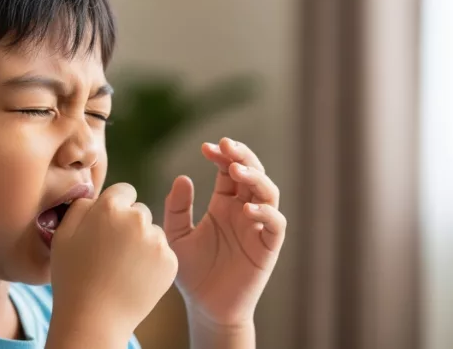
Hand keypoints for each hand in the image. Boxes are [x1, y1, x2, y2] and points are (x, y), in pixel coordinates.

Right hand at [48, 183, 177, 345]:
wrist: (94, 318)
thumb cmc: (73, 277)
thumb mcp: (63, 234)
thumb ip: (80, 206)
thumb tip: (95, 196)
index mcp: (109, 207)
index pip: (124, 191)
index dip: (115, 207)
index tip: (108, 225)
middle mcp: (137, 218)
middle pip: (140, 211)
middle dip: (129, 225)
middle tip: (112, 251)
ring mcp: (156, 240)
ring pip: (152, 232)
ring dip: (142, 244)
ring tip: (122, 268)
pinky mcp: (170, 261)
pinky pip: (163, 253)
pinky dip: (152, 263)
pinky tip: (134, 278)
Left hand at [163, 138, 285, 327]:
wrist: (206, 307)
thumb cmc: (192, 272)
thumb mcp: (176, 236)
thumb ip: (177, 208)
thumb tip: (182, 178)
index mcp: (223, 204)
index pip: (228, 170)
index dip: (221, 155)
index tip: (205, 147)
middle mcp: (243, 211)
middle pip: (252, 173)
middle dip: (242, 156)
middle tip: (226, 146)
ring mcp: (257, 227)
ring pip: (268, 192)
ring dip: (255, 177)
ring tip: (235, 171)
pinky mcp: (267, 247)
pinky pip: (275, 224)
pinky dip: (265, 212)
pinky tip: (246, 209)